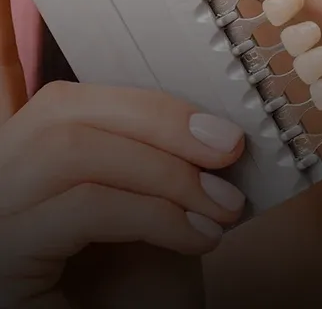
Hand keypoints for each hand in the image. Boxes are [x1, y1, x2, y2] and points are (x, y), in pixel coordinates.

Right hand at [0, 0, 245, 307]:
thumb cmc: (128, 289)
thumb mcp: (144, 205)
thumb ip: (154, 157)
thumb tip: (206, 118)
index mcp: (25, 155)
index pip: (74, 102)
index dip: (149, 105)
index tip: (220, 129)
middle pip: (65, 113)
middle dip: (160, 124)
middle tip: (229, 149)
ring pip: (72, 151)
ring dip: (164, 171)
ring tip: (222, 204)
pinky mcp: (3, 255)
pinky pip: (83, 208)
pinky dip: (154, 214)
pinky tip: (199, 238)